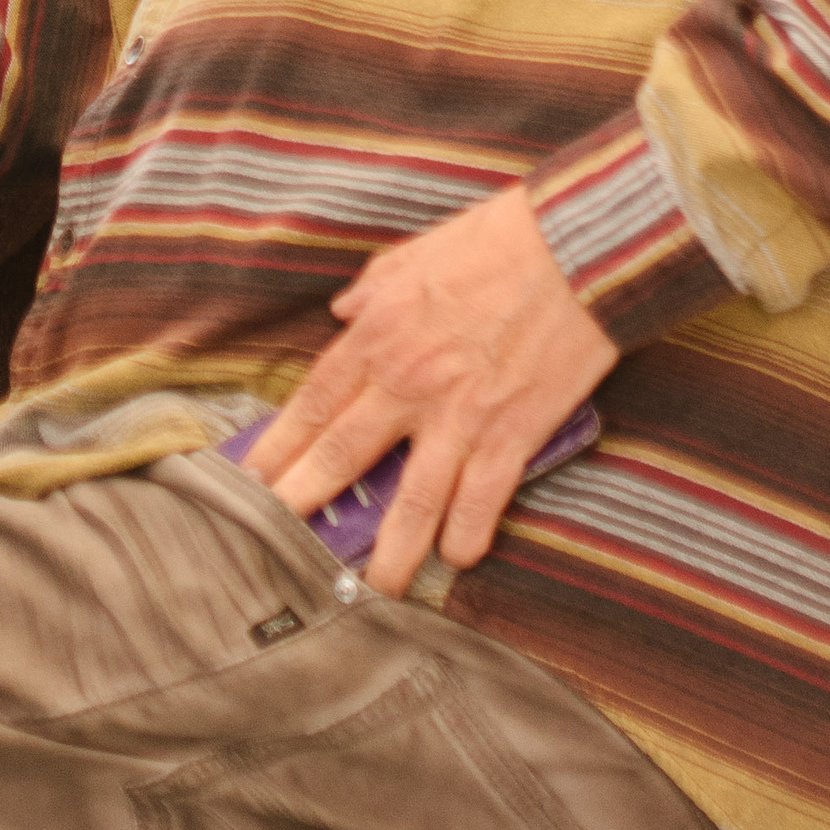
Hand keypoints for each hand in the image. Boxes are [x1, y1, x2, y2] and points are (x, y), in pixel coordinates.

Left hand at [242, 189, 619, 599]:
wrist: (578, 248)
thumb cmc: (498, 240)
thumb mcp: (415, 252)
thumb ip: (371, 287)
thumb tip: (341, 312)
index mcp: (377, 332)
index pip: (312, 403)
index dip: (279, 446)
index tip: (251, 479)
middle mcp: (407, 381)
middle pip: (342, 457)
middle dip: (304, 504)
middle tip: (277, 544)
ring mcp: (458, 414)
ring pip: (411, 500)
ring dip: (389, 551)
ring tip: (372, 588)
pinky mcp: (511, 434)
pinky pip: (481, 500)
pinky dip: (467, 535)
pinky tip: (456, 558)